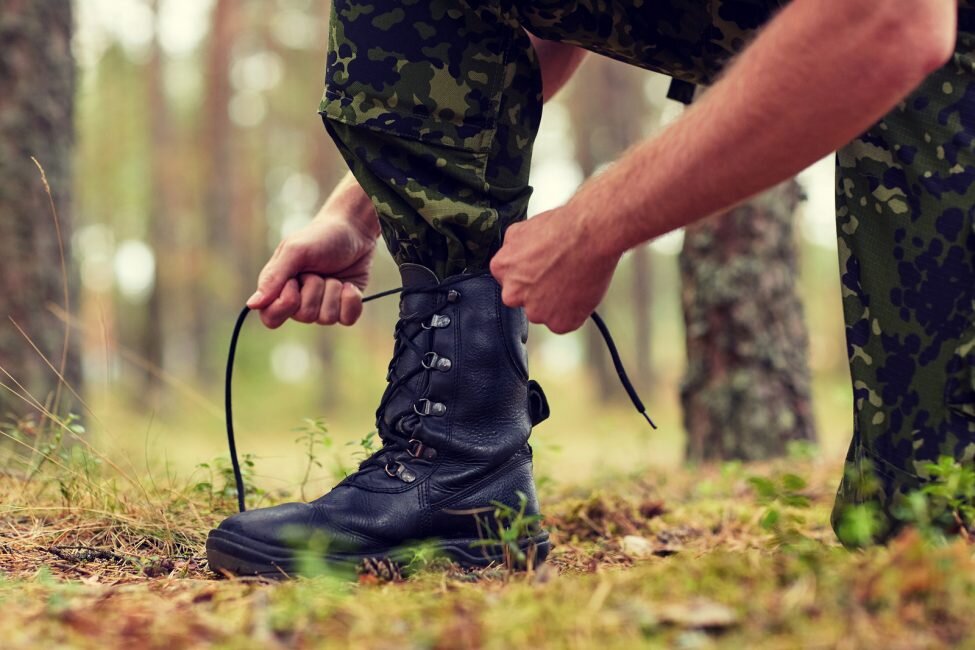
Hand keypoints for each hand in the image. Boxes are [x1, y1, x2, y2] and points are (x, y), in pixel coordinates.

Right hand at [247, 214, 377, 328]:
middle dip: (315, 289)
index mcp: (280, 289)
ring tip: (333, 275)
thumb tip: (252, 304)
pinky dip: (350, 299)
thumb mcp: (294, 251)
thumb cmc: (320, 237)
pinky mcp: (344, 308)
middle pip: (304, 316)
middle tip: (317, 271)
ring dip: (333, 291)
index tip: (294, 282)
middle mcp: (300, 302)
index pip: (271, 317)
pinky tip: (349, 285)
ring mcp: (323, 306)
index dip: (285, 304)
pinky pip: (347, 319)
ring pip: (327, 318)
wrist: (354, 231)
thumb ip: (273, 277)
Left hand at [490, 206, 619, 333]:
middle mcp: (513, 294)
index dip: (529, 276)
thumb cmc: (563, 229)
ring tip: (571, 280)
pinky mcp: (559, 323)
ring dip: (555, 303)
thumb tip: (512, 253)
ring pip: (544, 312)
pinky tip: (579, 292)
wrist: (591, 235)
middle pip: (523, 300)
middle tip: (557, 275)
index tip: (541, 271)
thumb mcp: (523, 228)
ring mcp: (536, 311)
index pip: (509, 281)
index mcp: (501, 269)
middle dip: (538, 292)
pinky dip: (573, 312)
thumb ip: (512, 248)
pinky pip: (564, 322)